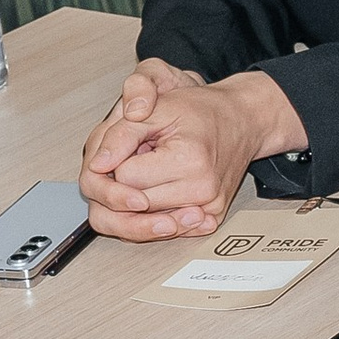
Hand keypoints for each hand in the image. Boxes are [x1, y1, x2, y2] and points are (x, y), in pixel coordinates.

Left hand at [80, 61, 298, 240]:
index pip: (125, 178)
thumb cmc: (202, 111)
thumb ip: (120, 135)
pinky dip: (156, 214)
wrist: (241, 120)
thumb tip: (97, 165)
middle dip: (126, 183)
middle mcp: (202, 190)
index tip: (134, 146)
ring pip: (146, 222)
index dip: (120, 161)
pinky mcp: (210, 218)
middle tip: (143, 158)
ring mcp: (208, 208)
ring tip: (154, 172)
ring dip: (140, 200)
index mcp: (188, 160)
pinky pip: (167, 229)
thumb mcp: (156, 109)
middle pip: (133, 206)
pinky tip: (161, 192)